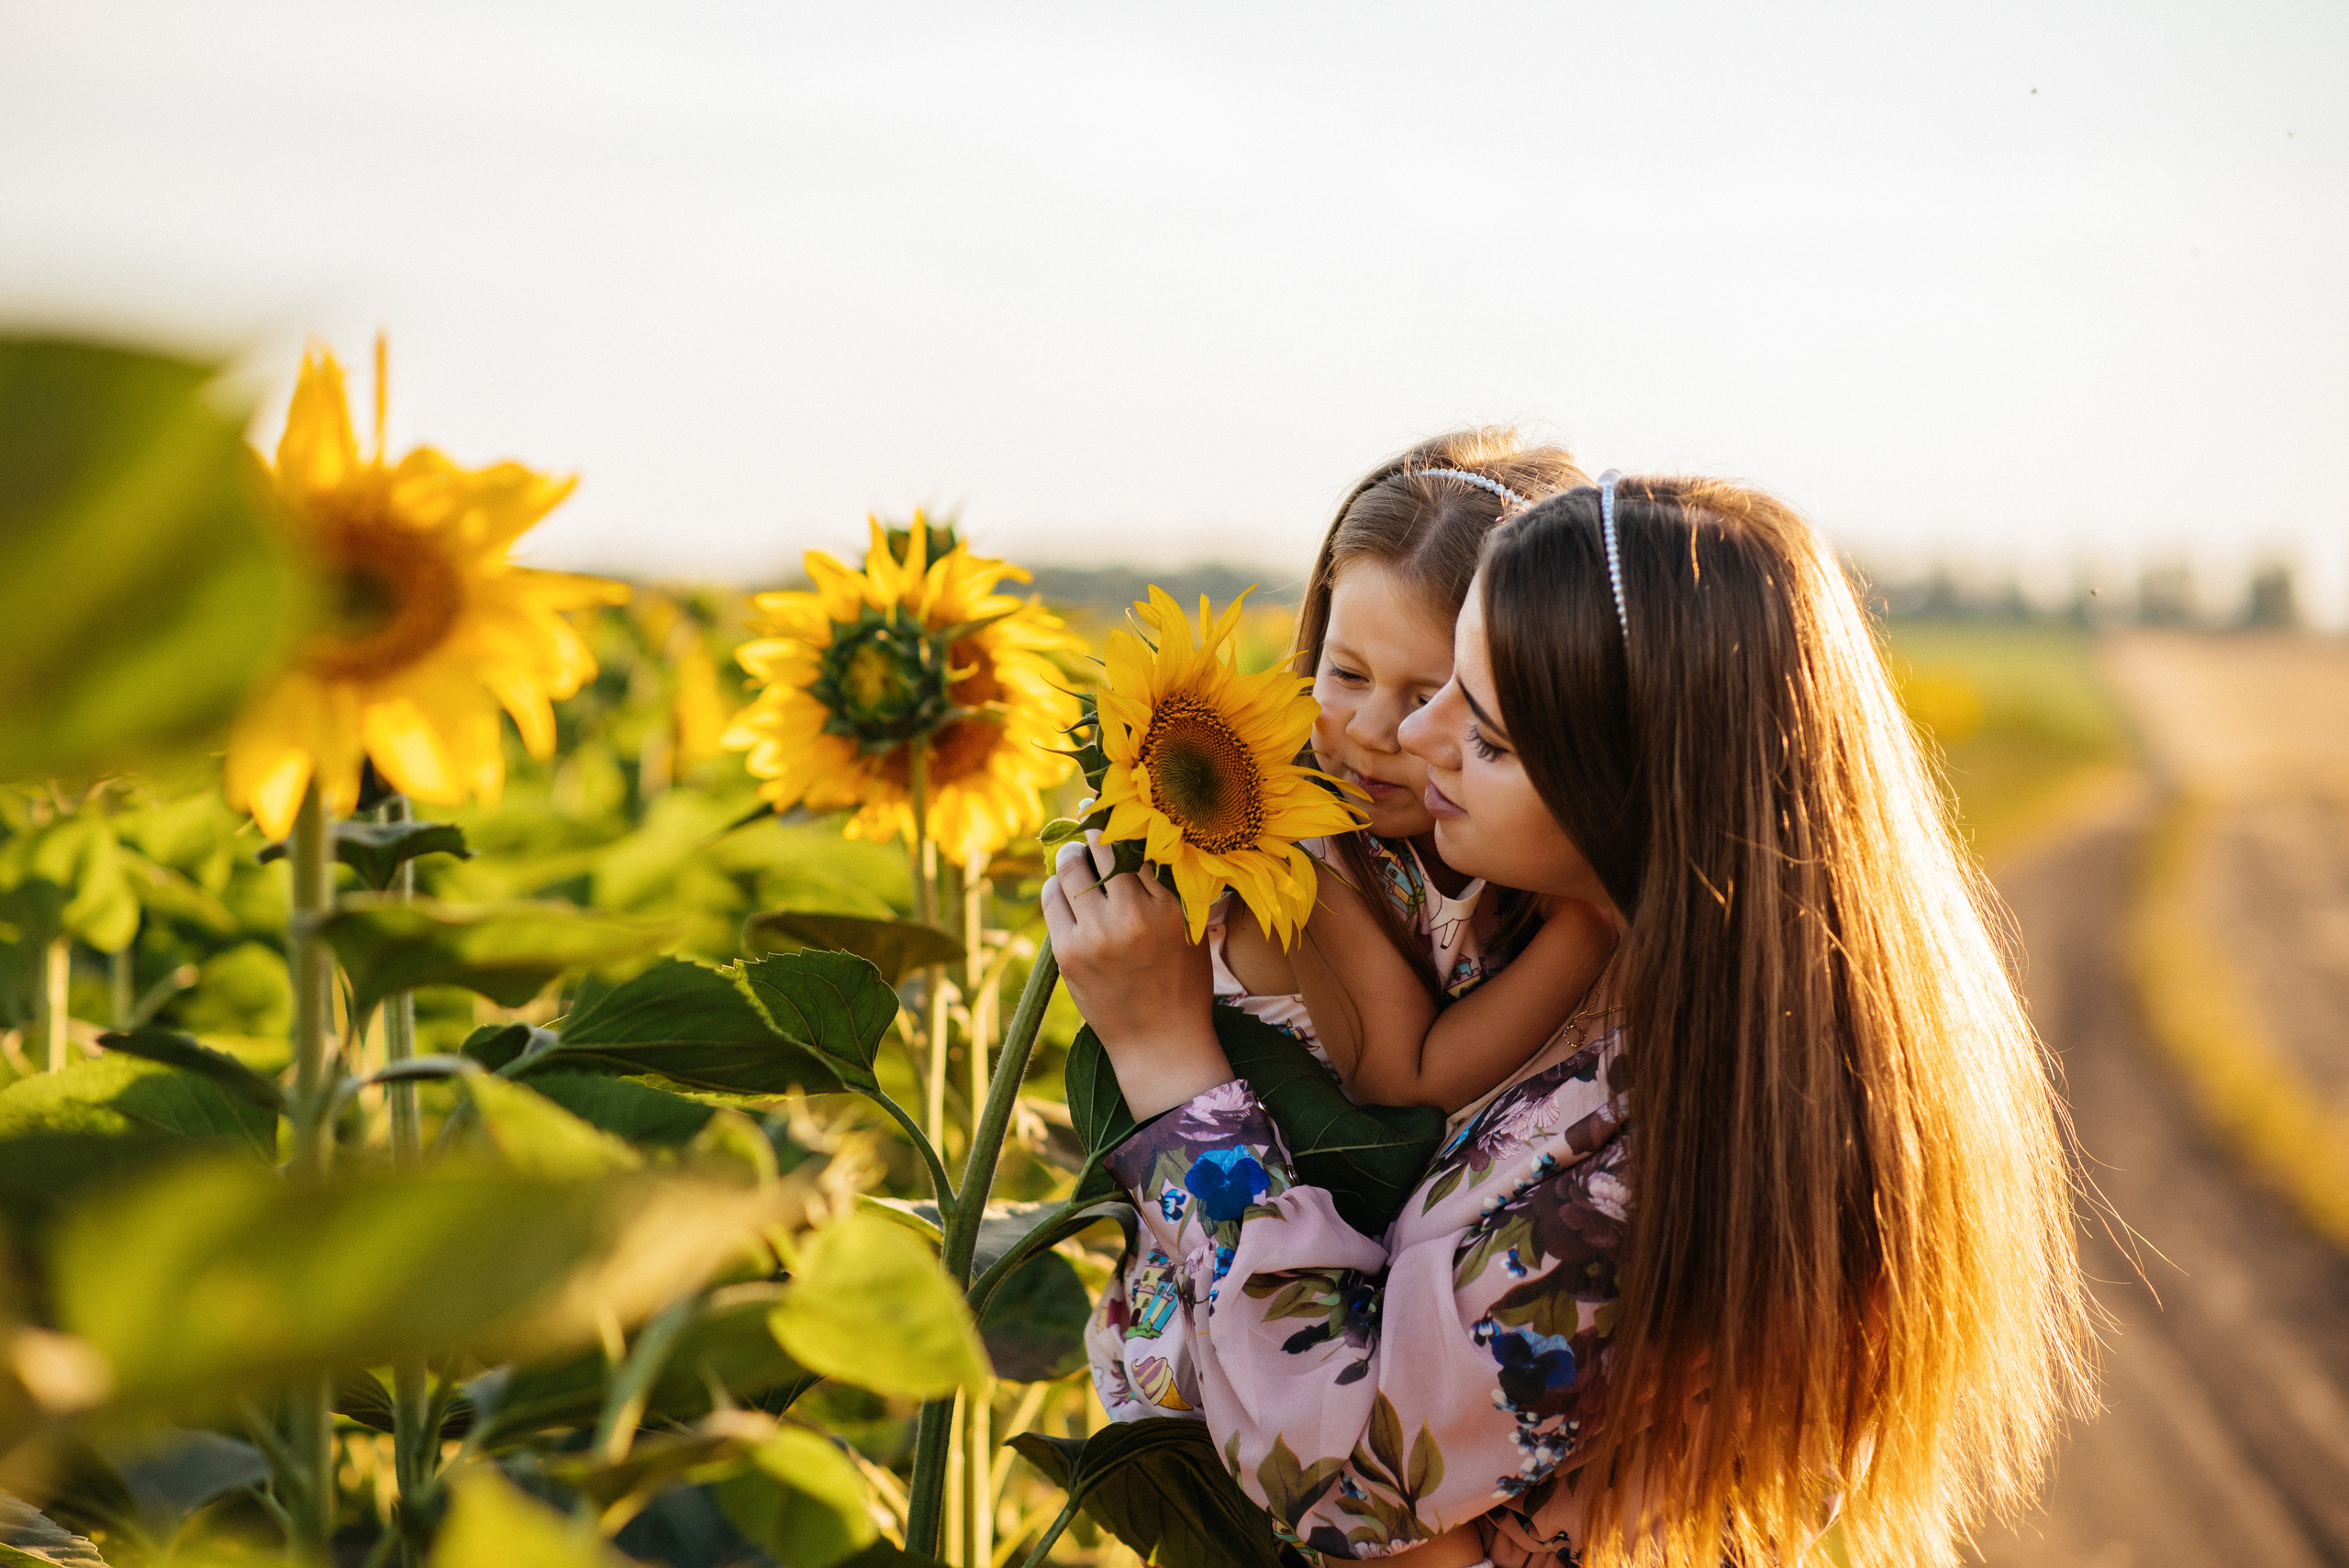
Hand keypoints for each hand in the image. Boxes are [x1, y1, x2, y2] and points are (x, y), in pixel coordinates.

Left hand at [1039, 837, 1232, 1119]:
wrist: (1159, 1043)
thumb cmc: (1181, 983)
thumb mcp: (1191, 931)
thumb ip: (1170, 889)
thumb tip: (1141, 840)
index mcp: (1172, 908)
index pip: (1144, 844)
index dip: (1128, 823)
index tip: (1121, 810)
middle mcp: (1134, 916)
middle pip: (1105, 848)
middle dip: (1097, 833)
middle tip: (1094, 827)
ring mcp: (1097, 935)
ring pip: (1071, 867)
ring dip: (1071, 854)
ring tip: (1075, 854)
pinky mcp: (1067, 953)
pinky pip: (1051, 898)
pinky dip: (1055, 885)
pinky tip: (1063, 886)